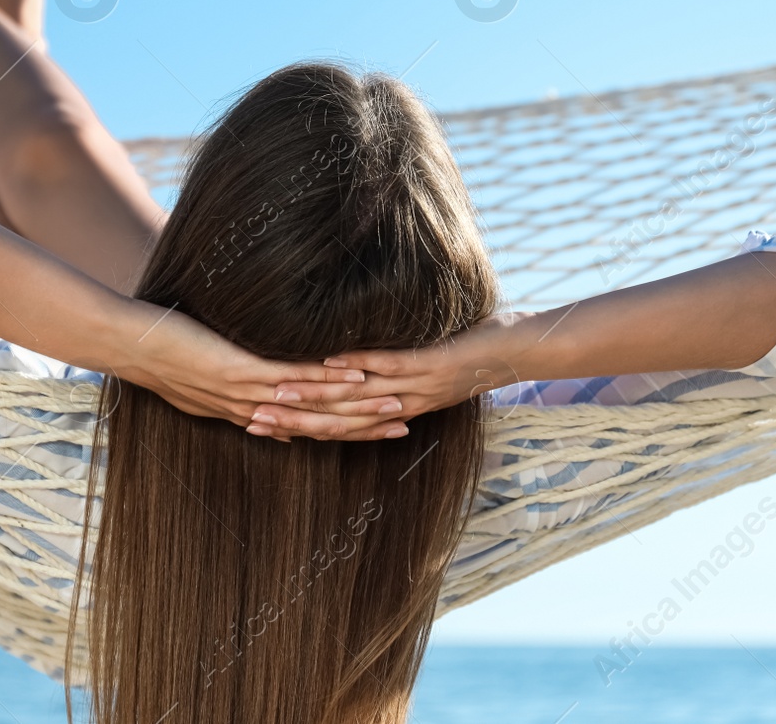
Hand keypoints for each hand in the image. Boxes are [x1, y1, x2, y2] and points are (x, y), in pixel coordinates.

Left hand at [117, 301, 402, 437]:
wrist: (131, 346)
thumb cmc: (163, 353)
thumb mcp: (203, 383)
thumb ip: (238, 395)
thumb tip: (266, 409)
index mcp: (244, 415)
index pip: (306, 430)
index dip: (346, 433)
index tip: (382, 431)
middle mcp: (251, 411)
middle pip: (318, 424)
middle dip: (363, 426)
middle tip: (405, 423)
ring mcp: (248, 393)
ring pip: (314, 404)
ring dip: (357, 404)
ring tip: (396, 401)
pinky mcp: (241, 370)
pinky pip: (293, 377)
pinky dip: (328, 375)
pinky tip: (358, 369)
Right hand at [246, 312, 541, 439]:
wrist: (524, 352)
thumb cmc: (477, 349)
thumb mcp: (430, 361)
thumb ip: (396, 364)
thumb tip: (362, 358)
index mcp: (399, 406)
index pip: (339, 423)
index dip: (299, 425)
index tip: (258, 423)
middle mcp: (404, 404)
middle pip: (339, 417)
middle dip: (294, 416)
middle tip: (251, 417)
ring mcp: (418, 386)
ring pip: (357, 395)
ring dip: (315, 392)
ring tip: (275, 390)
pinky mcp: (433, 365)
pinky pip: (390, 365)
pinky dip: (357, 362)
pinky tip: (328, 357)